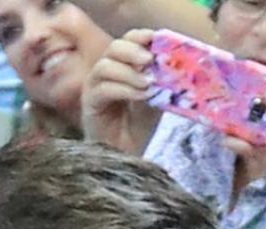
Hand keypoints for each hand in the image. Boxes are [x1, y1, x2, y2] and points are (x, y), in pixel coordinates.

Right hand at [83, 30, 163, 154]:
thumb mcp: (156, 101)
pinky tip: (141, 96)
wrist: (126, 154)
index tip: (156, 37)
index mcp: (122, 66)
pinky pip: (103, 89)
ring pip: (105, 66)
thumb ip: (160, 83)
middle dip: (133, 51)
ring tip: (148, 83)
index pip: (127, 42)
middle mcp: (106, 72)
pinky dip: (124, 89)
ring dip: (129, 72)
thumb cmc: (139, 126)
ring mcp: (95, 86)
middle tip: (150, 60)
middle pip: (113, 49)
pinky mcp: (90, 103)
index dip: (140, 36)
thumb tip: (175, 66)